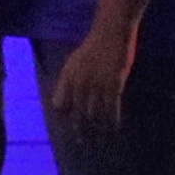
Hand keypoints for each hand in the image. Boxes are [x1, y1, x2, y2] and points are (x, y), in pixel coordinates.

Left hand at [49, 21, 135, 136]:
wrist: (110, 31)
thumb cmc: (93, 45)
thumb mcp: (75, 62)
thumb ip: (71, 80)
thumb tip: (69, 97)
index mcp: (67, 77)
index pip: (59, 104)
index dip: (63, 117)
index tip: (66, 128)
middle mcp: (78, 83)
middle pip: (76, 114)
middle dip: (79, 130)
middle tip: (82, 144)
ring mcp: (96, 84)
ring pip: (95, 114)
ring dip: (97, 128)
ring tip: (101, 139)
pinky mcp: (113, 84)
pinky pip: (111, 108)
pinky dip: (113, 120)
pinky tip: (114, 128)